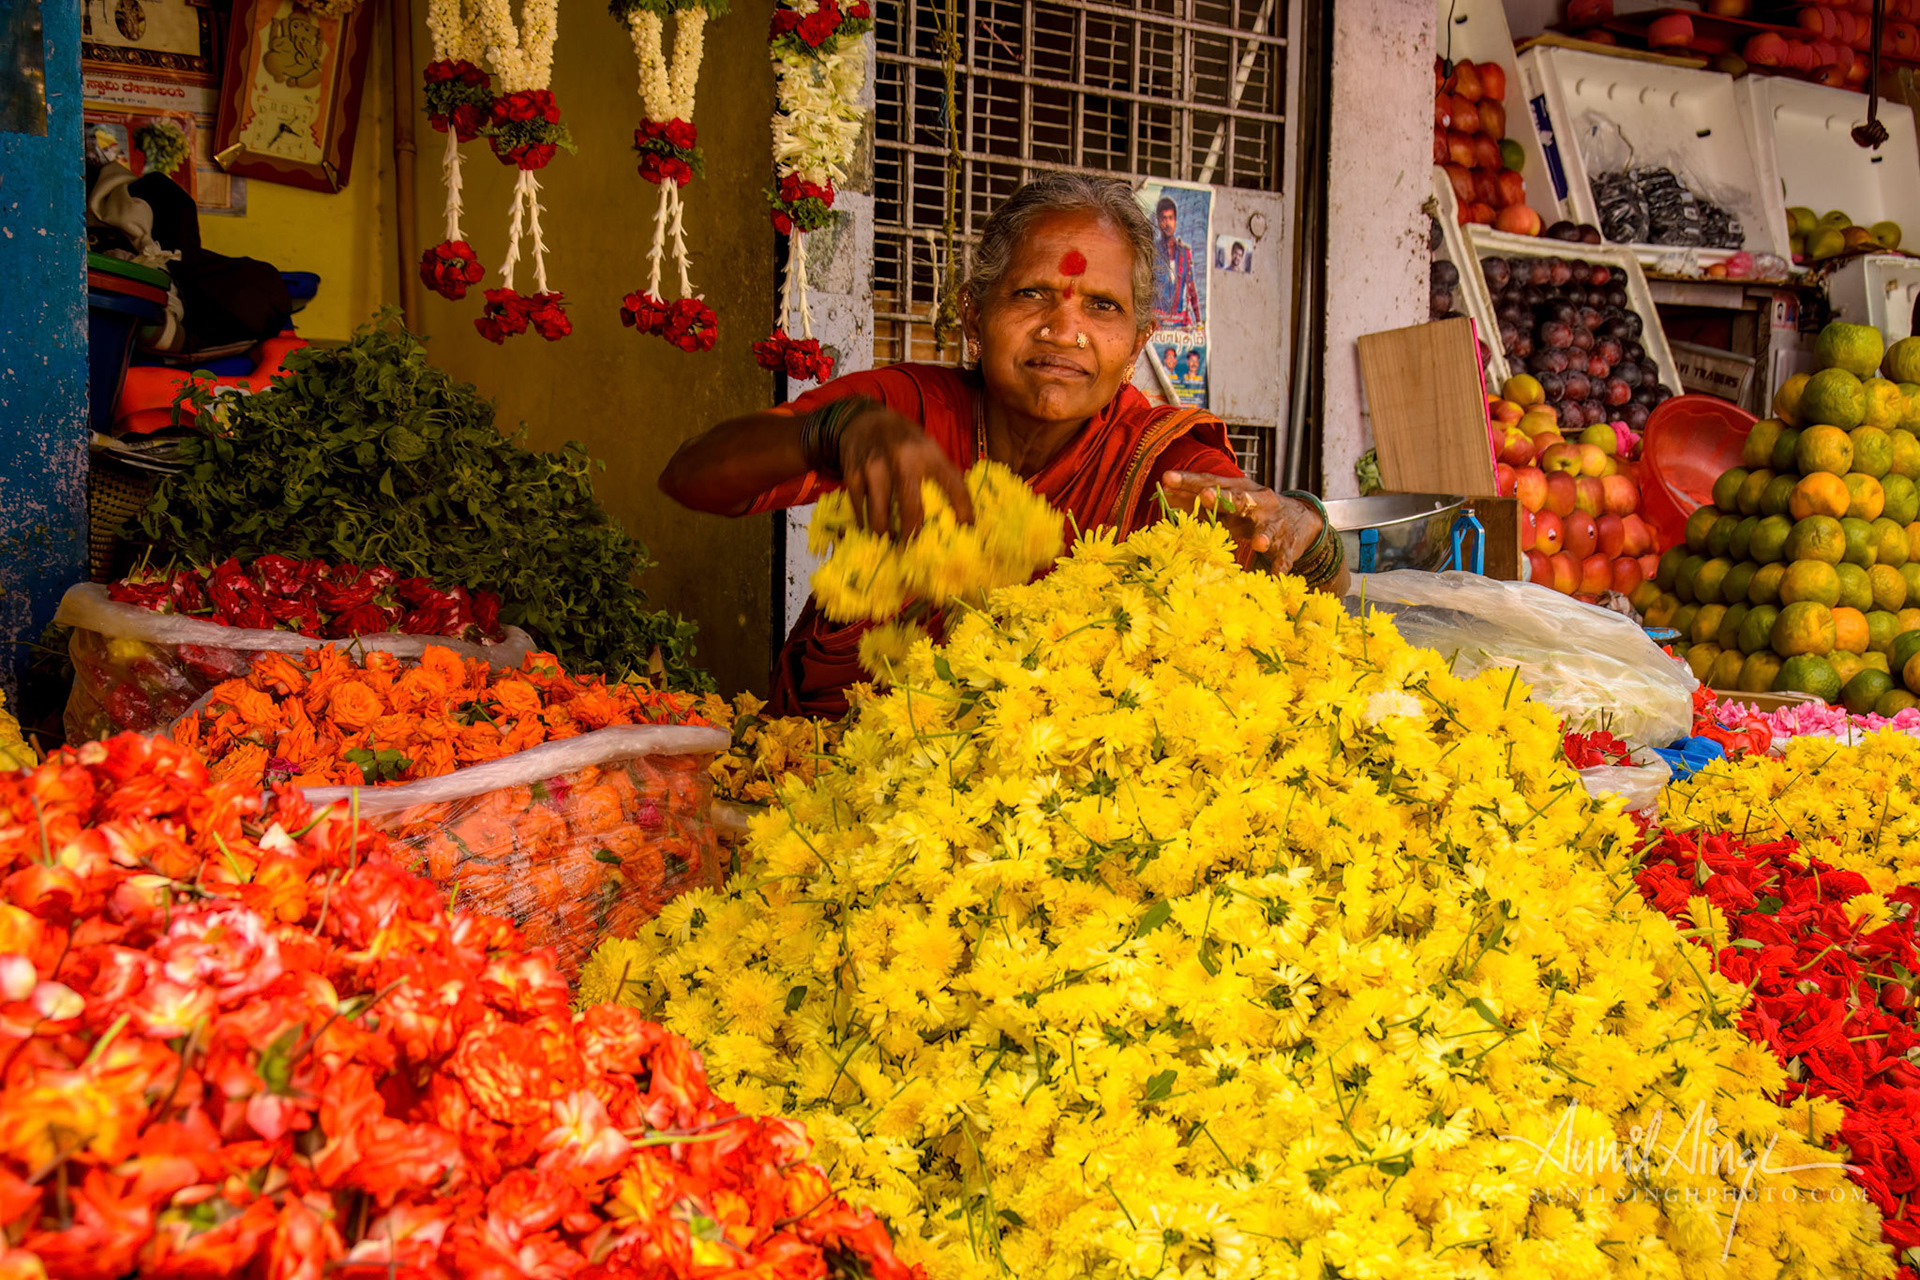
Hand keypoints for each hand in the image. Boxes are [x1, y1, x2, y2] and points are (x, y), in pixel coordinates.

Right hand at [837, 404, 974, 537]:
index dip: (963, 509)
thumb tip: (960, 513)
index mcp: (927, 452)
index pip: (953, 484)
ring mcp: (874, 469)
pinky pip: (861, 511)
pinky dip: (867, 525)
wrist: (861, 420)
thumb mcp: (927, 447)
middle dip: (913, 535)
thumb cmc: (902, 439)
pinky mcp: (853, 477)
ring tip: (892, 544)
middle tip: (915, 549)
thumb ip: (941, 474)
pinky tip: (874, 530)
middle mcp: (901, 459)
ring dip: (887, 536)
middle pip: (910, 510)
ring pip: (880, 517)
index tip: (966, 529)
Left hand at [1159, 472, 1328, 573]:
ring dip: (1263, 536)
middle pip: (1239, 499)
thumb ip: (1200, 501)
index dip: (1190, 481)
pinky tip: (1276, 574)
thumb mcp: (1228, 504)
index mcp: (1239, 489)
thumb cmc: (1252, 512)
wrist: (1301, 519)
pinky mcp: (1288, 545)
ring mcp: (1275, 524)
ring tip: (1259, 543)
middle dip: (1223, 498)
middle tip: (1205, 496)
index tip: (1167, 478)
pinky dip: (1281, 565)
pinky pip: (1284, 556)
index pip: (1211, 482)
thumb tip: (1165, 491)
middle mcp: (1258, 502)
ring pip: (1267, 529)